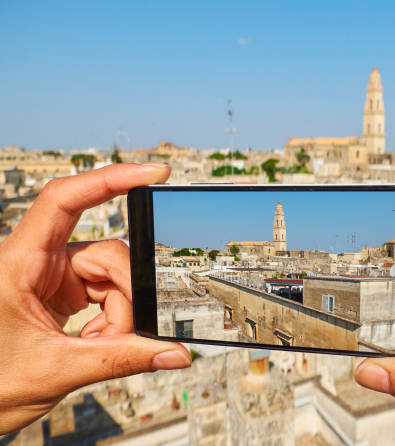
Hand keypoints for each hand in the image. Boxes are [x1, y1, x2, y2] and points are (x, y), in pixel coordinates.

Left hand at [0, 164, 191, 433]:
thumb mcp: (57, 370)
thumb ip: (122, 359)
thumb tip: (175, 352)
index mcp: (17, 263)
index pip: (64, 200)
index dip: (109, 179)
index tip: (154, 173)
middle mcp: (38, 261)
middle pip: (107, 254)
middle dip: (127, 295)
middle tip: (128, 335)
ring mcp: (53, 275)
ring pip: (112, 275)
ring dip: (120, 313)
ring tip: (102, 345)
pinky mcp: (64, 290)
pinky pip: (107, 291)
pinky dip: (113, 318)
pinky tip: (96, 340)